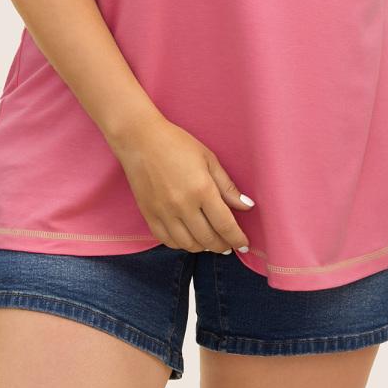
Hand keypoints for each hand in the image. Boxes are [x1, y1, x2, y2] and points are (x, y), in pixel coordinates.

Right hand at [108, 115, 255, 253]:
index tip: (244, 244)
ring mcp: (164, 213)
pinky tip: (188, 238)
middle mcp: (183, 206)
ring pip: (188, 244)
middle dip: (222, 246)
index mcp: (202, 189)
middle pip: (208, 239)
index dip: (237, 239)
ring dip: (203, 247)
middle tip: (228, 244)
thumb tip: (246, 206)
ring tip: (210, 242)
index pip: (225, 224)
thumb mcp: (208, 159)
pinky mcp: (149, 215)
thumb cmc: (177, 144)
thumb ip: (227, 186)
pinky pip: (167, 241)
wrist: (140, 140)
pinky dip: (181, 244)